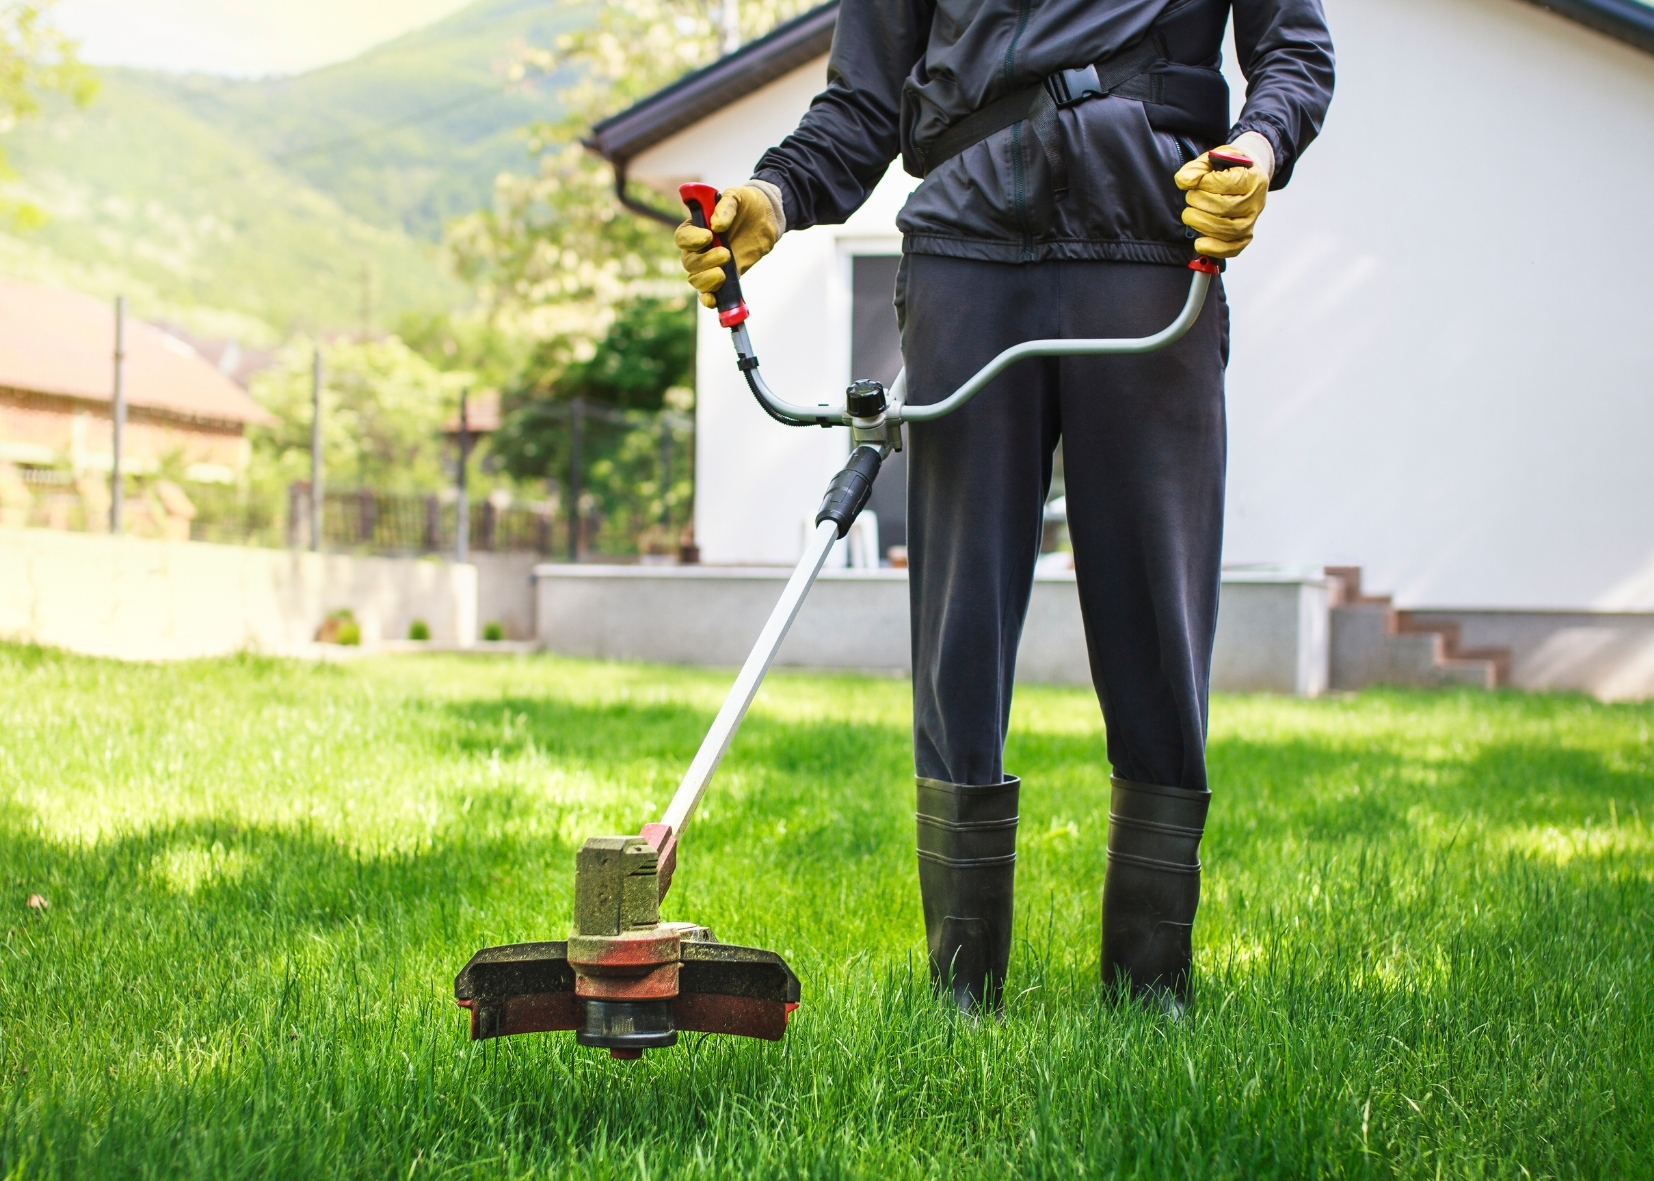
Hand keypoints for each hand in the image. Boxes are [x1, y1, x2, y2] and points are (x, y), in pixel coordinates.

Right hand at [674, 184, 782, 307]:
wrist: (767, 217)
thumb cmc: (747, 203)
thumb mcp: (737, 196)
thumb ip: (726, 206)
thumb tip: (715, 225)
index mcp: (696, 226)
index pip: (682, 237)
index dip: (692, 240)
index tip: (708, 236)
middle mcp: (699, 247)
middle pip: (688, 262)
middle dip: (704, 261)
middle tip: (726, 254)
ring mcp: (711, 263)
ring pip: (696, 279)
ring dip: (706, 280)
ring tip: (723, 273)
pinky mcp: (725, 275)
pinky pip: (710, 292)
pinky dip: (708, 298)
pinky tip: (714, 301)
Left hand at [1174, 133, 1274, 258]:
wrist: (1247, 176)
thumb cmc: (1228, 168)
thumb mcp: (1213, 160)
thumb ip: (1196, 168)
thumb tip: (1183, 180)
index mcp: (1252, 178)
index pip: (1224, 184)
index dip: (1203, 184)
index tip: (1194, 182)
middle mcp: (1255, 201)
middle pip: (1224, 208)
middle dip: (1198, 203)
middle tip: (1191, 198)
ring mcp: (1251, 220)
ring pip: (1227, 230)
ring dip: (1200, 224)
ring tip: (1191, 214)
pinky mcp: (1245, 235)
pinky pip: (1232, 248)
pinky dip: (1214, 248)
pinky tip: (1200, 243)